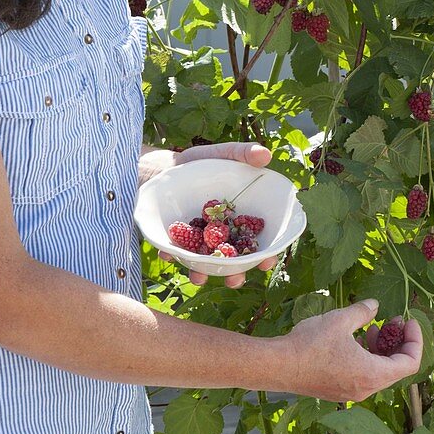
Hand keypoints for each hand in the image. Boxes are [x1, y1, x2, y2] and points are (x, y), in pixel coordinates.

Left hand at [155, 141, 278, 288]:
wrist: (166, 167)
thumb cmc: (201, 162)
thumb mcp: (223, 154)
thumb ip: (244, 153)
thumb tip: (266, 155)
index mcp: (239, 221)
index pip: (256, 242)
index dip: (265, 255)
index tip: (266, 263)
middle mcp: (221, 235)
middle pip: (233, 260)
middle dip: (235, 274)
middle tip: (235, 280)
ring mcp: (198, 241)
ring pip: (205, 264)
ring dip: (203, 274)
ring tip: (198, 277)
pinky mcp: (176, 242)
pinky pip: (176, 253)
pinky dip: (173, 256)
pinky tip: (170, 255)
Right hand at [283, 299, 422, 400]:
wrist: (279, 365)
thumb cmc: (311, 344)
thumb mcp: (341, 320)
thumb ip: (363, 312)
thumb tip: (375, 306)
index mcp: (373, 375)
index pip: (410, 363)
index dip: (415, 341)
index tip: (409, 322)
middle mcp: (366, 389)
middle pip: (396, 369)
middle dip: (398, 343)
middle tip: (392, 321)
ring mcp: (352, 393)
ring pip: (379, 372)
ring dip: (381, 350)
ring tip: (372, 328)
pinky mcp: (339, 390)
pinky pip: (363, 375)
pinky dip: (366, 358)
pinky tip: (353, 340)